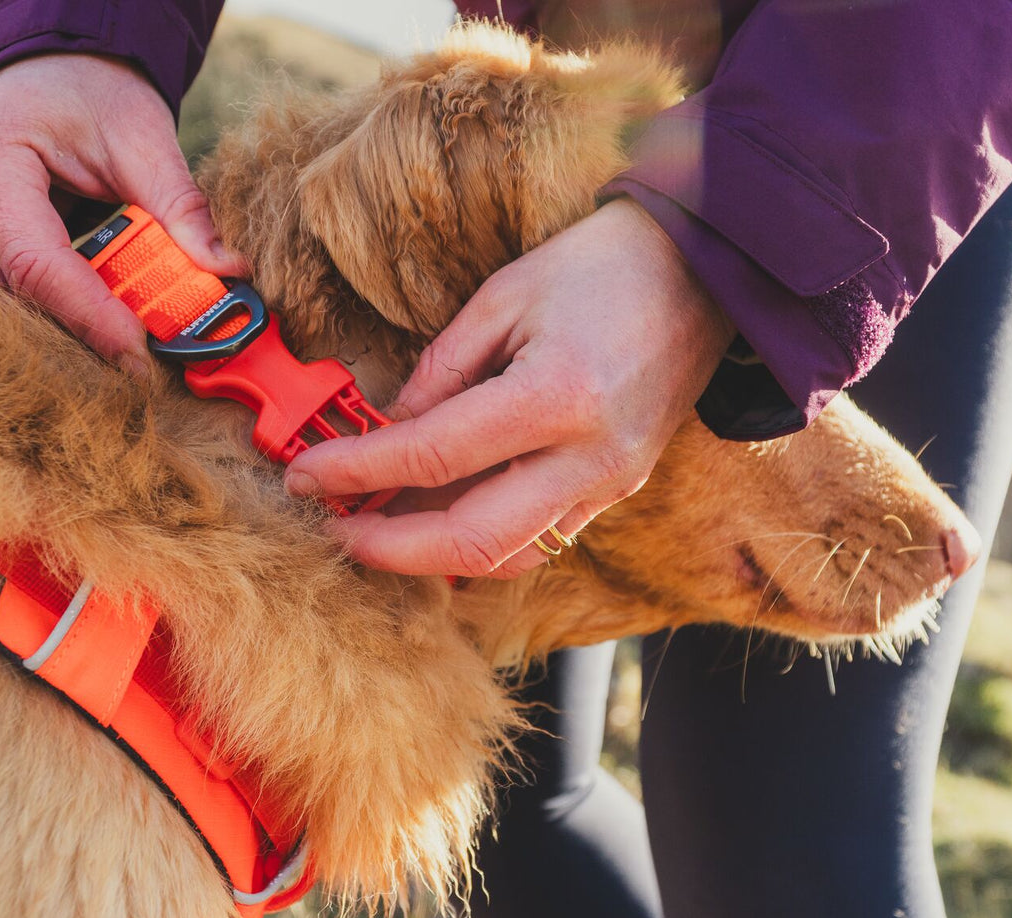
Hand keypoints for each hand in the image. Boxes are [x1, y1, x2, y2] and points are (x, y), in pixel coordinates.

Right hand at [0, 53, 245, 365]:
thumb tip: (228, 271)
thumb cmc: (86, 92)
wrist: (45, 70)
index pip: (36, 264)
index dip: (91, 317)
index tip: (142, 355)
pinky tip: (96, 333)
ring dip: (60, 338)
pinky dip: (49, 321)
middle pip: (6, 302)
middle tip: (142, 368)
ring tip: (125, 352)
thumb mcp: (142, 137)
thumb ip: (180, 206)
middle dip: (75, 341)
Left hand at [284, 198, 735, 577]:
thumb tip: (389, 428)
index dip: (359, 472)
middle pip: (471, 538)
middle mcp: (589, 455)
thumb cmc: (603, 265)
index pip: (433, 456)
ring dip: (435, 557)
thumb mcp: (505, 296)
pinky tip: (442, 524)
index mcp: (556, 394)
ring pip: (510, 557)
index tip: (307, 478)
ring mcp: (612, 481)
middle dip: (389, 547)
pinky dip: (485, 545)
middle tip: (335, 530)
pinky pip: (544, 540)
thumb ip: (441, 371)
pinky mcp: (621, 489)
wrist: (705, 271)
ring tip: (380, 531)